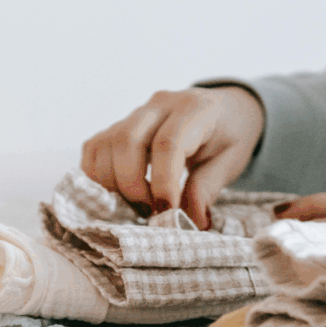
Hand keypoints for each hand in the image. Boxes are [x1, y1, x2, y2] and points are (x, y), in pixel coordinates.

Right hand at [81, 86, 263, 228]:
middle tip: (150, 212)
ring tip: (138, 205)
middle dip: (132, 186)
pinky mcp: (118, 125)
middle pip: (127, 141)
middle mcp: (160, 104)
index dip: (163, 183)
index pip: (168, 144)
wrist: (225, 109)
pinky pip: (94, 149)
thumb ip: (208, 188)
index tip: (166, 213)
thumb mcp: (231, 161)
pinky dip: (98, 176)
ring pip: (105, 145)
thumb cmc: (229, 135)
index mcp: (195, 109)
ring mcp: (135, 112)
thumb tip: (192, 222)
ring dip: (113, 184)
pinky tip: (120, 194)